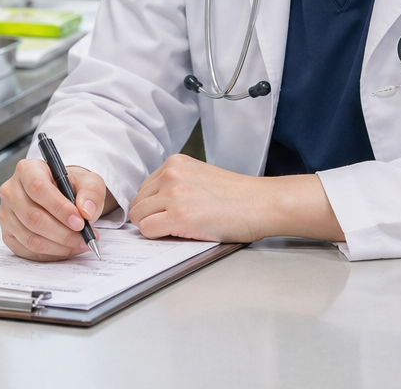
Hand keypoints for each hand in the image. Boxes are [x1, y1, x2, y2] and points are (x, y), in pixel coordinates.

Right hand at [0, 159, 112, 260]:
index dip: (59, 208)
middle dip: (63, 233)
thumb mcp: (88, 181)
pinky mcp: (7, 234)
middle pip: (33, 218)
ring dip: (59, 247)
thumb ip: (92, 193)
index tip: (80, 222)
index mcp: (28, 170)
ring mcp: (6, 214)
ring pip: (30, 238)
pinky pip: (28, 251)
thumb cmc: (71, 186)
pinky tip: (65, 248)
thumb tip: (86, 210)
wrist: (61, 196)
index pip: (38, 189)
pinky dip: (51, 254)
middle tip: (84, 238)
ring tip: (78, 244)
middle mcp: (11, 191)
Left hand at [126, 154, 342, 242]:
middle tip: (172, 226)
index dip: (153, 206)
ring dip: (153, 227)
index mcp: (175, 163)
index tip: (166, 214)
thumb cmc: (237, 196)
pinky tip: (178, 235)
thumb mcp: (200, 177)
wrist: (262, 203)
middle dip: (149, 217)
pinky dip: (158, 236)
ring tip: (178, 230)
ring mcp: (173, 195)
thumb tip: (152, 205)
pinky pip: (148, 230)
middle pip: (137, 203)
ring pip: (139, 217)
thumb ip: (175, 184)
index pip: (144, 188)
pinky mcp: (178, 216)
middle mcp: (171, 174)